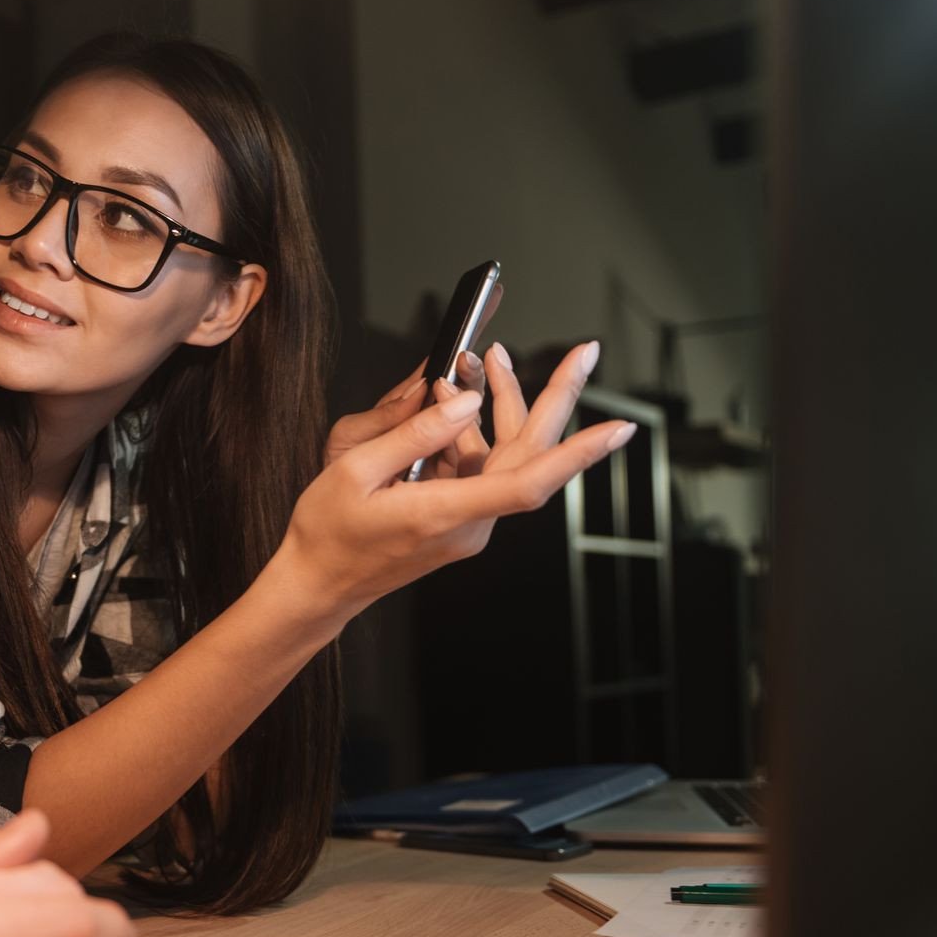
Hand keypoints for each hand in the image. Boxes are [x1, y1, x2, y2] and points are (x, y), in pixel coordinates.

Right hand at [285, 340, 633, 617]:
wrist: (317, 584)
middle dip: (558, 397)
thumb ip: (414, 432)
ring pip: (508, 457)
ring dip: (506, 405)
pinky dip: (480, 430)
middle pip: (531, 456)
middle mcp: (469, 524)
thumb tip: (464, 400)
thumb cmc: (327, 532)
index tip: (619, 428)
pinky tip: (462, 402)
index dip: (578, 455)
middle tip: (582, 353)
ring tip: (488, 358)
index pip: (529, 483)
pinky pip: (484, 469)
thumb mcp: (354, 470)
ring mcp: (469, 525)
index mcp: (444, 513)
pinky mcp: (460, 521)